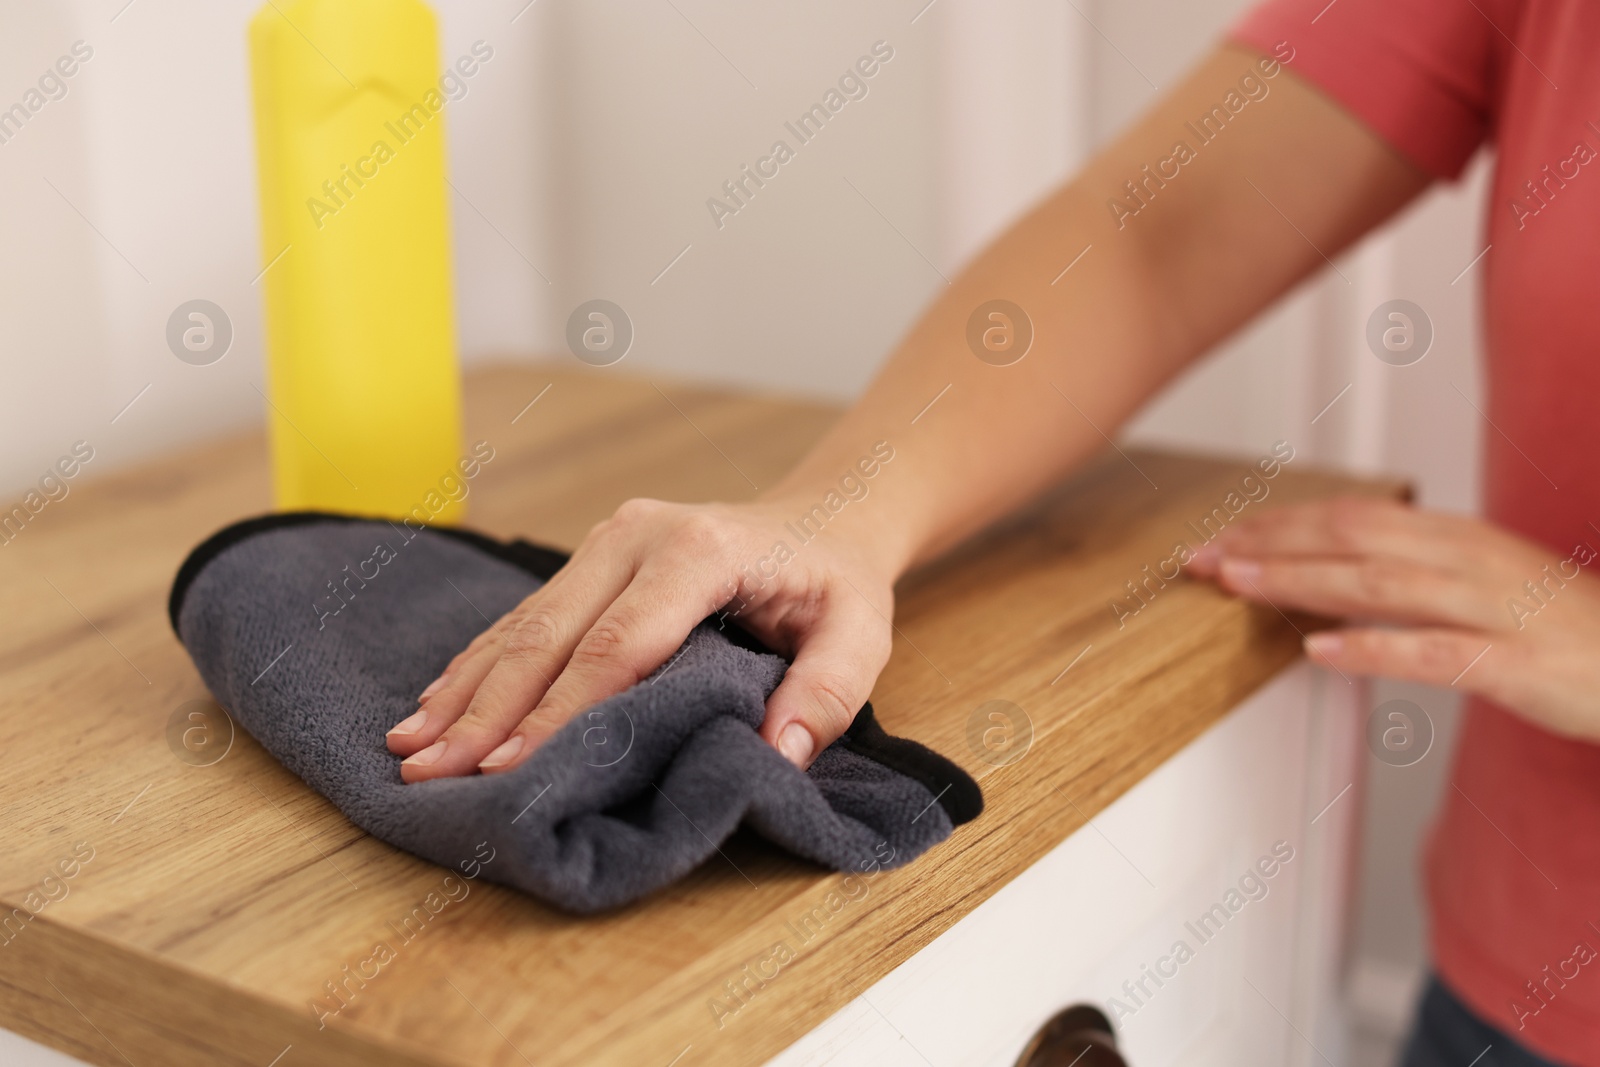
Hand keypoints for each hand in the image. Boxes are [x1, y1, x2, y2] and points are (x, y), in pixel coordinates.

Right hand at [384, 497, 896, 781]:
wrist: (825, 518)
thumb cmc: (838, 585)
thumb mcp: (861, 636)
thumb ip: (826, 695)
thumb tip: (774, 754)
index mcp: (698, 550)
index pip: (615, 646)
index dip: (560, 713)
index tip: (508, 769)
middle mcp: (638, 535)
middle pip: (549, 634)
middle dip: (487, 710)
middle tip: (430, 773)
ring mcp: (608, 540)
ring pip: (524, 623)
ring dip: (465, 688)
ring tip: (409, 748)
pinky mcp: (592, 558)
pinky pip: (527, 615)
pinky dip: (480, 664)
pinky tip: (437, 703)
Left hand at [1186, 497, 1599, 740]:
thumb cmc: (1559, 630)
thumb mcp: (1480, 584)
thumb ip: (1411, 572)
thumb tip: (1329, 570)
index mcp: (1457, 536)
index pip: (1351, 515)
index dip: (1279, 523)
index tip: (1219, 534)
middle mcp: (1471, 559)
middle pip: (1354, 536)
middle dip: (1271, 543)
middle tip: (1203, 556)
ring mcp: (1494, 608)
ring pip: (1382, 583)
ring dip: (1302, 581)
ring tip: (1240, 585)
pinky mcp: (1515, 662)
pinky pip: (1434, 651)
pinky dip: (1372, 649)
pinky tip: (1319, 652)